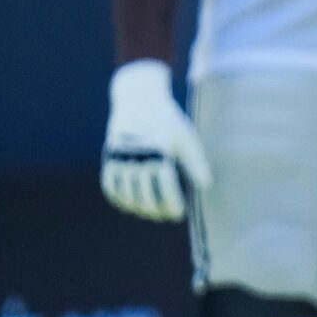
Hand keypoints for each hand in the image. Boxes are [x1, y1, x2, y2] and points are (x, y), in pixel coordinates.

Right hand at [100, 59, 209, 221]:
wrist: (139, 100)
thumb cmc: (169, 120)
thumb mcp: (186, 138)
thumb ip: (196, 164)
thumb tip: (207, 187)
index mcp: (159, 151)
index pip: (165, 188)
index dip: (172, 205)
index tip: (180, 214)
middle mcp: (137, 156)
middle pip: (144, 196)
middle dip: (157, 211)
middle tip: (167, 216)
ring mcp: (120, 157)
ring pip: (126, 195)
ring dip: (138, 208)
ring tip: (151, 213)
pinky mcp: (110, 157)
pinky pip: (110, 185)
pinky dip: (119, 199)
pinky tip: (131, 205)